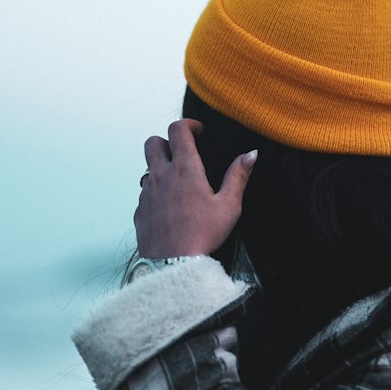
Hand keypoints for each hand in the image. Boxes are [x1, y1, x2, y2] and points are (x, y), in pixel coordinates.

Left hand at [134, 118, 256, 258]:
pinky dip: (155, 192)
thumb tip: (251, 154)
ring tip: (179, 184)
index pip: (178, 130)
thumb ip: (238, 176)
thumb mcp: (229, 206)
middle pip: (153, 142)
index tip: (198, 131)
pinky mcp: (139, 210)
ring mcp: (147, 193)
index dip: (188, 124)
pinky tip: (169, 207)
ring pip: (148, 168)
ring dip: (160, 168)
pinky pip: (144, 192)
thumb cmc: (203, 235)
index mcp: (185, 170)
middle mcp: (161, 176)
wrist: (173, 264)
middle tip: (182, 153)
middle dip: (167, 141)